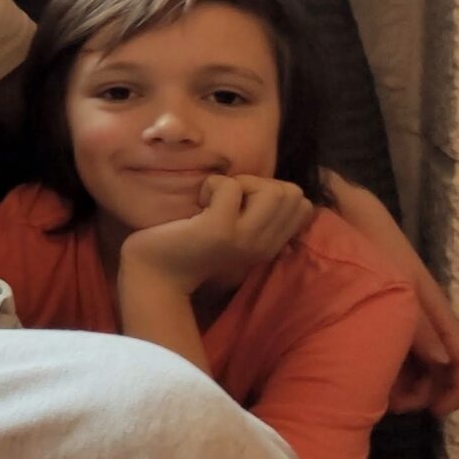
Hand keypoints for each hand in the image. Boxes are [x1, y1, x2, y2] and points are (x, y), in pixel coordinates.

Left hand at [122, 174, 313, 292]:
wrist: (154, 276)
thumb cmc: (188, 247)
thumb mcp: (234, 234)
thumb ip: (258, 218)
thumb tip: (274, 188)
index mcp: (271, 245)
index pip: (303, 205)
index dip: (273, 191)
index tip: (242, 204)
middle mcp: (264, 245)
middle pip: (292, 193)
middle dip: (257, 184)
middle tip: (226, 201)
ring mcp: (244, 239)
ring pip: (272, 189)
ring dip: (239, 183)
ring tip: (214, 202)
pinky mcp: (218, 230)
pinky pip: (230, 186)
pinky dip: (212, 185)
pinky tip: (198, 205)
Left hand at [321, 170, 458, 413]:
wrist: (328, 206)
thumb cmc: (362, 238)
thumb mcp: (393, 281)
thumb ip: (416, 322)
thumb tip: (443, 362)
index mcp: (431, 306)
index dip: (456, 389)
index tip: (435, 411)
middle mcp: (417, 312)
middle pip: (436, 366)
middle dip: (422, 392)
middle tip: (392, 406)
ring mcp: (393, 309)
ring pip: (410, 359)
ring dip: (400, 383)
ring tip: (374, 395)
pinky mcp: (368, 305)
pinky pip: (384, 344)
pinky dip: (379, 364)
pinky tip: (358, 372)